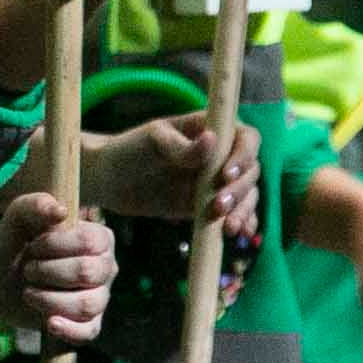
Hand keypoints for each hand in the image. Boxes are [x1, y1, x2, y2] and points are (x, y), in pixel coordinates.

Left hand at [0, 190, 115, 344]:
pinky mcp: (87, 323)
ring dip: (49, 299)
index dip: (56, 245)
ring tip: (29, 292)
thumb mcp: (19, 217)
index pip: (91, 242)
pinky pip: (89, 332)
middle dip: (48, 272)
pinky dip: (69, 330)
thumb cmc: (15, 241)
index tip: (33, 246)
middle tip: (28, 269)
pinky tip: (49, 323)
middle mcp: (105, 268)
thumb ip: (35, 205)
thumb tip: (60, 211)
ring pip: (87, 304)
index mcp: (98, 238)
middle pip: (88, 273)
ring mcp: (99, 297)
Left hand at [94, 112, 259, 234]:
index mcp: (210, 129)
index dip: (244, 154)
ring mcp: (215, 181)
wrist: (111, 180)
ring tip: (227, 228)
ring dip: (244, 210)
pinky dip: (242, 222)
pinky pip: (234, 213)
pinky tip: (239, 233)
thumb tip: (211, 141)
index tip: (225, 174)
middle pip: (250, 169)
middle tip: (218, 207)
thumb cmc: (129, 149)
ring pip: (247, 194)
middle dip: (240, 190)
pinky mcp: (209, 204)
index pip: (245, 137)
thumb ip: (181, 147)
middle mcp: (219, 154)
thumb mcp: (152, 142)